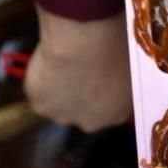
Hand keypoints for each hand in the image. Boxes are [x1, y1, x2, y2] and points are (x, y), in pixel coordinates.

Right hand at [24, 6, 131, 131]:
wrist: (85, 43)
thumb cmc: (115, 46)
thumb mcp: (129, 64)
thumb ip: (121, 76)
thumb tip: (115, 68)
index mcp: (117, 114)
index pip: (108, 109)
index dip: (100, 91)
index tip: (94, 73)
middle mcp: (91, 123)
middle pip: (81, 112)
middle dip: (77, 95)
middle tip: (74, 67)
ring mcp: (63, 117)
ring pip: (56, 103)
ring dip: (55, 88)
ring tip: (59, 61)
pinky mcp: (40, 106)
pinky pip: (38, 90)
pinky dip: (39, 76)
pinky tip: (46, 60)